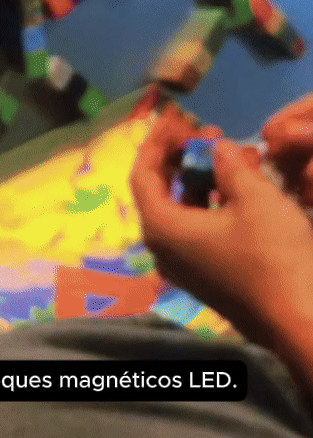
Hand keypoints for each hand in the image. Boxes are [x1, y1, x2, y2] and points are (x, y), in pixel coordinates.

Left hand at [130, 105, 312, 347]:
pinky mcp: (204, 273)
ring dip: (202, 177)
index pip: (143, 173)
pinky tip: (238, 186)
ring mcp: (183, 263)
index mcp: (161, 227)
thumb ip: (229, 166)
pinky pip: (197, 227)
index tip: (176, 118)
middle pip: (160, 190)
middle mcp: (162, 247)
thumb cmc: (273, 255)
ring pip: (182, 208)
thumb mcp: (254, 199)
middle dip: (182, 157)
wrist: (302, 320)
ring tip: (232, 154)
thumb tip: (216, 148)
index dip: (157, 141)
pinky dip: (212, 201)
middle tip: (209, 134)